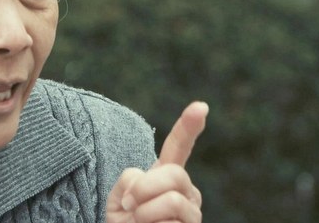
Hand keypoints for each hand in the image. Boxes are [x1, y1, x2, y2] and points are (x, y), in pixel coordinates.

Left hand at [106, 101, 208, 222]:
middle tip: (129, 206)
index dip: (189, 126)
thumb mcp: (117, 197)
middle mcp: (187, 191)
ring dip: (145, 212)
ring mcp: (193, 214)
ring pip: (173, 200)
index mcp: (165, 175)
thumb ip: (131, 180)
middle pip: (174, 174)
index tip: (201, 106)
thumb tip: (148, 181)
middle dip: (144, 188)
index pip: (179, 147)